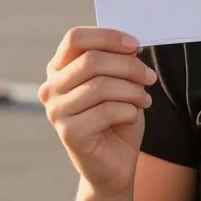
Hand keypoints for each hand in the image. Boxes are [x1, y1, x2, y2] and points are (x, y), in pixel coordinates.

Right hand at [38, 27, 157, 198]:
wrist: (114, 164)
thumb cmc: (117, 118)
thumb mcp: (119, 82)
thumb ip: (118, 61)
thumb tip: (131, 46)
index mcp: (60, 69)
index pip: (75, 38)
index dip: (108, 36)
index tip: (135, 46)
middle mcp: (51, 88)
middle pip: (92, 60)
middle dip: (129, 66)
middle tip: (149, 77)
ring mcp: (55, 111)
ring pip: (101, 85)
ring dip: (132, 90)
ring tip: (144, 99)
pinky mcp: (68, 133)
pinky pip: (106, 111)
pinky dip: (129, 111)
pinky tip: (133, 116)